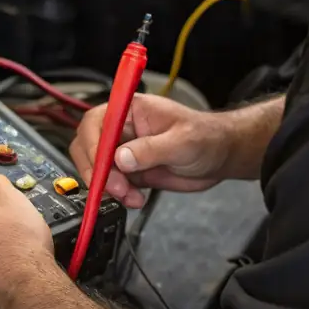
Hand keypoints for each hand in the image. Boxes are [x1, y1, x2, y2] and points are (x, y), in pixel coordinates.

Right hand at [69, 94, 233, 207]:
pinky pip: (112, 184)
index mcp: (130, 110)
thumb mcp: (182, 142)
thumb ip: (151, 149)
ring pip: (97, 169)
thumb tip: (121, 158)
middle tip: (117, 188)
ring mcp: (124, 150)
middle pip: (88, 146)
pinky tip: (135, 199)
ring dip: (109, 187)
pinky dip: (118, 195)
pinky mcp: (130, 171)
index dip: (93, 145)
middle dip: (98, 170)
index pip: (96, 122)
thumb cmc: (206, 137)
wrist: (219, 157)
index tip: (102, 167)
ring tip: (131, 197)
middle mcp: (122, 129)